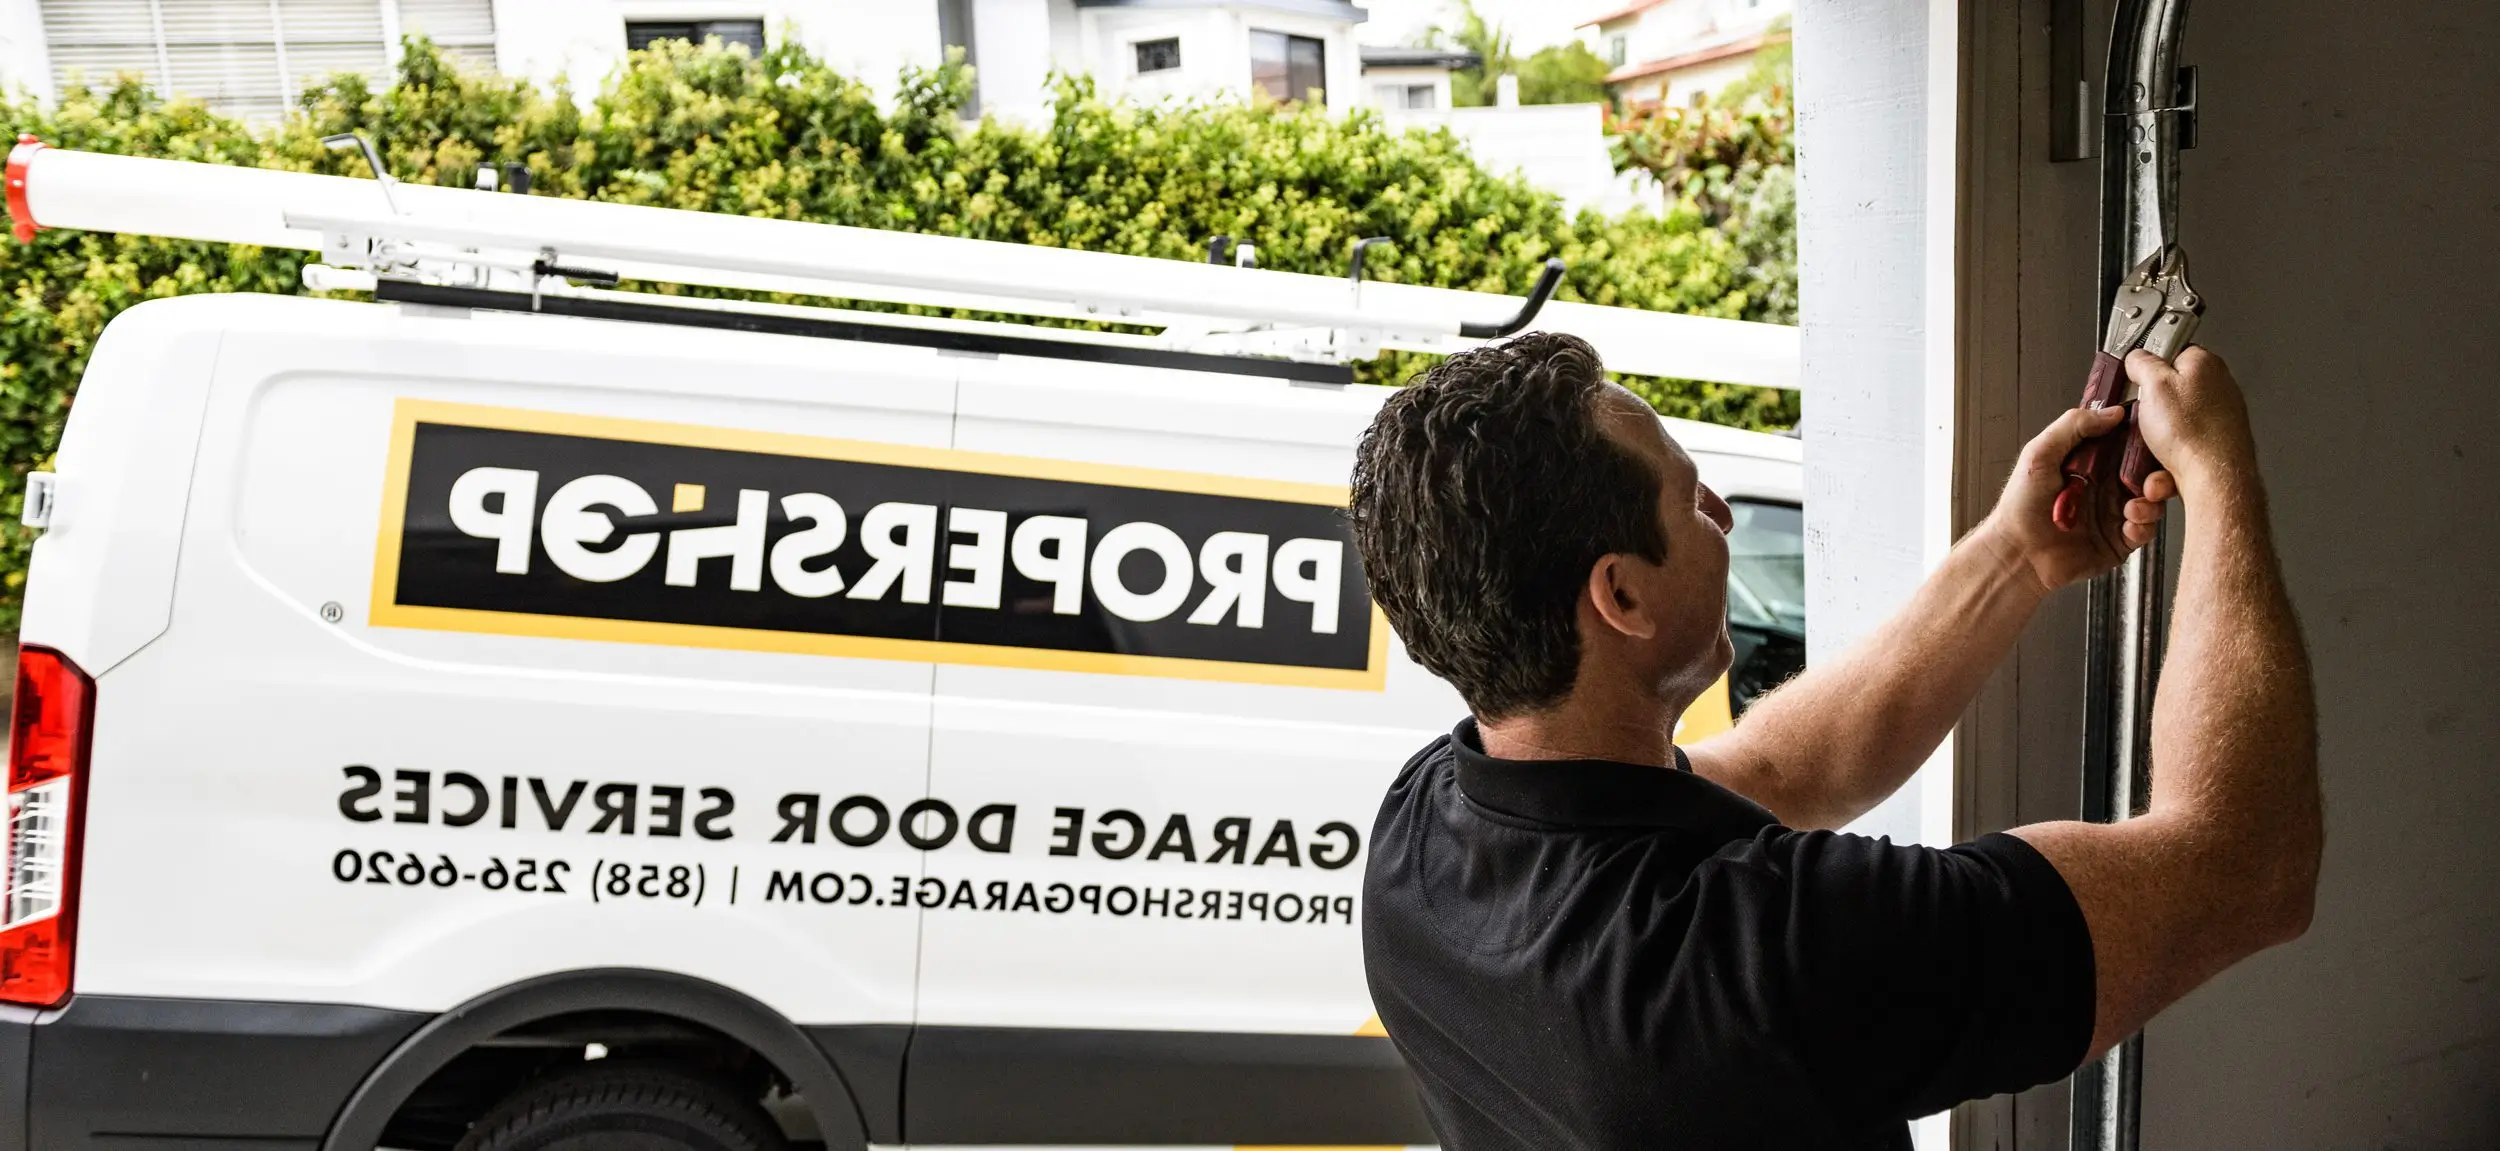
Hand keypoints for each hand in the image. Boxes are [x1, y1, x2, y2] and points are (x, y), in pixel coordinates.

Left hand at [1980, 401, 2175, 592]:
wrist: (2017, 554)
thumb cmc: (2020, 506)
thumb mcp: (2040, 454)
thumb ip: (2073, 427)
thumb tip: (2112, 412)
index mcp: (2089, 463)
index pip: (2127, 445)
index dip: (2143, 443)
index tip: (2153, 442)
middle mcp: (2104, 486)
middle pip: (2146, 473)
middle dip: (2157, 475)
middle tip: (2152, 482)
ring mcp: (2113, 514)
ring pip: (2151, 501)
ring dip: (2151, 502)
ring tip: (2134, 507)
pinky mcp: (2118, 541)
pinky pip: (2144, 530)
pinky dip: (2143, 525)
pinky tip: (2129, 524)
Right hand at [2125, 346, 2257, 499]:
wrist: (2216, 478)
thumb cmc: (2193, 433)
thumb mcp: (2153, 385)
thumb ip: (2142, 362)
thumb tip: (2137, 358)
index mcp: (2204, 363)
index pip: (2169, 353)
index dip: (2148, 369)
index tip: (2137, 382)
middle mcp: (2218, 386)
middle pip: (2169, 391)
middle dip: (2150, 411)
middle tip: (2145, 419)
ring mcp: (2220, 415)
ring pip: (2173, 423)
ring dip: (2157, 439)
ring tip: (2157, 448)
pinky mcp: (2217, 441)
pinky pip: (2182, 445)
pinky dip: (2171, 456)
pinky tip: (2168, 464)